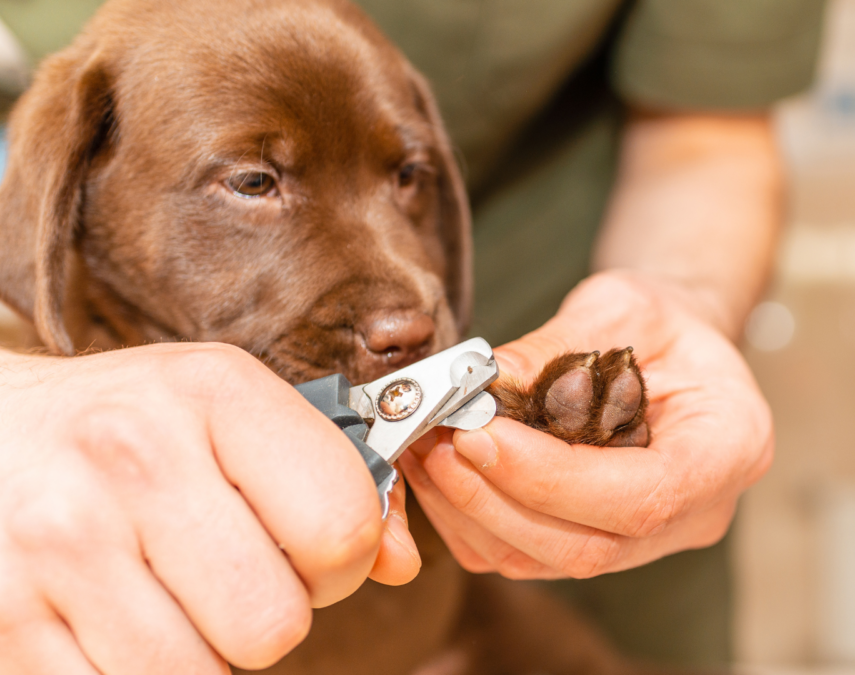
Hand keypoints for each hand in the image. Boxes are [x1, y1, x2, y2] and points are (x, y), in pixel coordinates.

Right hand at [0, 342, 419, 672]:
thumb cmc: (135, 424)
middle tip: (233, 576)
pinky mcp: (9, 621)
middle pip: (275, 623)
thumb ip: (333, 481)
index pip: (342, 526)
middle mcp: (134, 458)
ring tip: (171, 592)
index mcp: (214, 392)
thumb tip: (400, 564)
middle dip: (270, 615)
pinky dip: (135, 672)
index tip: (310, 550)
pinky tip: (118, 618)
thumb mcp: (233, 412)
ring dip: (203, 652)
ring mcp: (60, 542)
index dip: (342, 560)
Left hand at [400, 271, 772, 578]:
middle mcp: (694, 513)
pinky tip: (439, 470)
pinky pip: (525, 556)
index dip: (553, 479)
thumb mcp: (623, 305)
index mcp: (729, 449)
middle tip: (438, 442)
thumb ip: (559, 346)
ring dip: (472, 512)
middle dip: (498, 500)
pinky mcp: (597, 542)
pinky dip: (471, 520)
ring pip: (547, 562)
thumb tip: (482, 383)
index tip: (480, 435)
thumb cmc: (662, 322)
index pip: (642, 498)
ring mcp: (646, 541)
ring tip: (426, 448)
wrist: (672, 347)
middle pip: (589, 547)